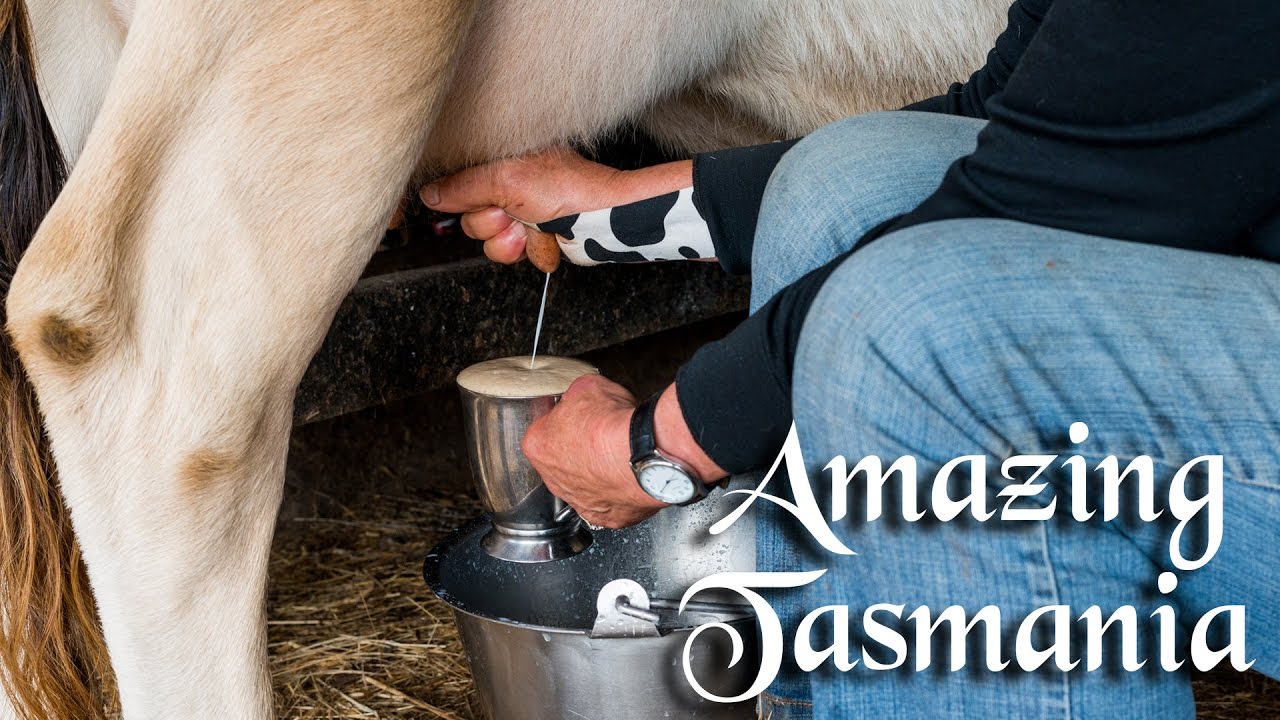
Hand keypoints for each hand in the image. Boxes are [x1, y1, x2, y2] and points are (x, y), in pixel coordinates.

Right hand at [420, 147, 623, 264]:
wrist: (604, 218)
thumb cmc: (566, 188)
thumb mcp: (505, 180)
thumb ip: (462, 187)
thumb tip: (428, 194)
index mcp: (498, 161)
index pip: (458, 184)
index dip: (465, 200)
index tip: (481, 202)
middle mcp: (507, 185)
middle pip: (471, 218)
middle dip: (495, 224)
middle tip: (515, 213)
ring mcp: (522, 211)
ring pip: (491, 242)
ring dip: (513, 241)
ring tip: (534, 228)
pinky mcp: (535, 234)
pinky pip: (516, 253)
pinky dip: (534, 249)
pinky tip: (550, 237)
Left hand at [521, 374, 665, 528]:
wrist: (643, 452)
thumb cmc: (612, 424)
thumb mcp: (586, 387)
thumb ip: (575, 396)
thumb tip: (581, 396)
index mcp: (538, 444)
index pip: (543, 429)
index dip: (564, 419)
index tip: (579, 416)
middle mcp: (553, 478)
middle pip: (562, 461)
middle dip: (579, 450)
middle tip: (600, 437)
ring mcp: (579, 501)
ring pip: (585, 485)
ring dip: (597, 473)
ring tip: (618, 456)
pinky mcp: (607, 517)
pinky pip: (610, 504)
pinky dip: (619, 492)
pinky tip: (630, 475)